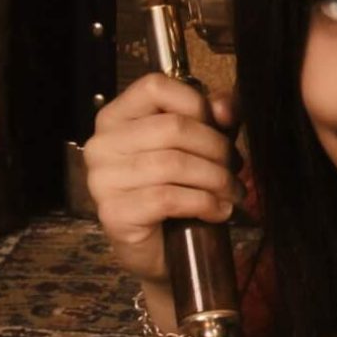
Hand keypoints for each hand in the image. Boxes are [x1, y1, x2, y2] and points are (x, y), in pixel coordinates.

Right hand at [82, 74, 239, 283]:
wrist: (164, 250)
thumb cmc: (179, 190)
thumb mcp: (200, 147)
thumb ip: (214, 119)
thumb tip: (226, 105)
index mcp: (116, 118)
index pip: (155, 86)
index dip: (196, 102)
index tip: (221, 126)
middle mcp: (101, 144)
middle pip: (173, 127)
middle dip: (216, 149)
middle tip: (234, 169)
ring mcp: (102, 180)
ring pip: (174, 164)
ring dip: (216, 179)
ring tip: (232, 192)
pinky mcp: (113, 213)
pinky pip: (168, 198)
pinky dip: (204, 203)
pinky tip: (218, 210)